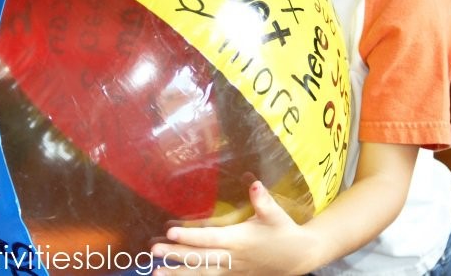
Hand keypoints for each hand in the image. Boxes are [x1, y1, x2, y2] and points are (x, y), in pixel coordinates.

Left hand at [150, 181, 318, 274]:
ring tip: (156, 273)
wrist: (297, 257)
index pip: (210, 238)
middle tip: (153, 251)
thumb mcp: (276, 214)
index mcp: (240, 240)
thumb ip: (263, 200)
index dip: (190, 236)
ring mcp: (232, 270)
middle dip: (176, 255)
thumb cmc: (284, 231)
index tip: (170, 232)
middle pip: (200, 258)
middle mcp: (232, 257)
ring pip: (202, 274)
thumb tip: (254, 184)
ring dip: (178, 274)